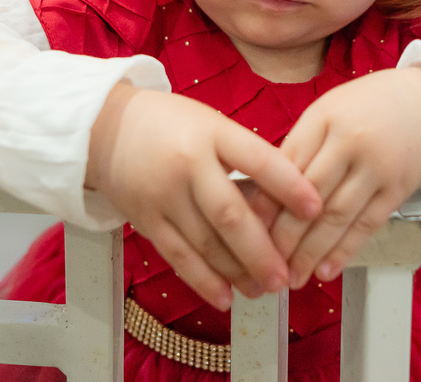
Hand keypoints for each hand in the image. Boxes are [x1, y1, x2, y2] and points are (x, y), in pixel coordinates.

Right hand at [86, 83, 321, 309]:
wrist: (103, 127)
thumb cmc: (171, 124)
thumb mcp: (212, 123)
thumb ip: (245, 155)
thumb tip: (289, 194)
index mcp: (213, 132)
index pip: (258, 160)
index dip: (290, 185)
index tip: (316, 208)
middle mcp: (188, 164)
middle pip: (230, 213)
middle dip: (262, 250)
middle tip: (285, 276)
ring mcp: (164, 194)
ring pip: (205, 242)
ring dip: (237, 271)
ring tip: (263, 289)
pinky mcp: (145, 219)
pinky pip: (178, 256)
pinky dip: (203, 280)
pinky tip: (225, 296)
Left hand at [252, 67, 420, 288]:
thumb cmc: (368, 108)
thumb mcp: (328, 112)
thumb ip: (300, 148)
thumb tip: (265, 197)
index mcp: (324, 118)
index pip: (286, 167)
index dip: (265, 204)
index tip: (246, 231)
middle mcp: (350, 141)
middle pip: (309, 197)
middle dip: (285, 237)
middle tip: (265, 264)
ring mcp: (377, 166)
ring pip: (337, 216)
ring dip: (311, 252)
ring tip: (293, 276)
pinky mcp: (398, 187)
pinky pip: (368, 225)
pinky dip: (345, 250)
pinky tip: (326, 269)